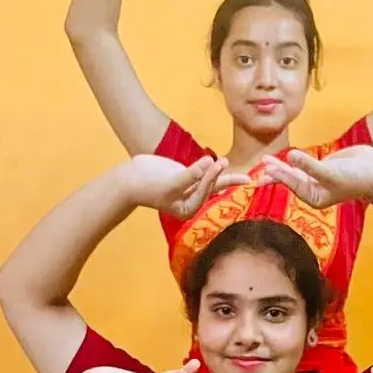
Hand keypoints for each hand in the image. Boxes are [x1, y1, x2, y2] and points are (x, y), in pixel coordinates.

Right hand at [126, 154, 247, 219]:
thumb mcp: (171, 182)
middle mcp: (191, 201)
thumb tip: (210, 162)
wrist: (130, 178)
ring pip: (209, 180)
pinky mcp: (186, 176)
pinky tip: (222, 164)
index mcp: (188, 209)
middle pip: (211, 188)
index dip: (210, 178)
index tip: (216, 163)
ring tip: (233, 164)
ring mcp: (189, 188)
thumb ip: (191, 174)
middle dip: (225, 180)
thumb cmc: (148, 185)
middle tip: (242, 174)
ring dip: (220, 173)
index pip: (204, 193)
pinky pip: (202, 172)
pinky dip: (211, 168)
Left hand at [257, 145, 372, 207]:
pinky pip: (303, 165)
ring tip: (267, 160)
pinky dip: (294, 161)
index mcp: (314, 198)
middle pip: (291, 181)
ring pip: (295, 172)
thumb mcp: (329, 172)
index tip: (268, 169)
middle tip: (261, 165)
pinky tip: (284, 157)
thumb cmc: (354, 177)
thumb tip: (291, 156)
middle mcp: (314, 191)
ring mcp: (317, 179)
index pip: (294, 185)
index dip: (280, 176)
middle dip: (276, 173)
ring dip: (282, 166)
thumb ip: (309, 165)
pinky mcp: (321, 168)